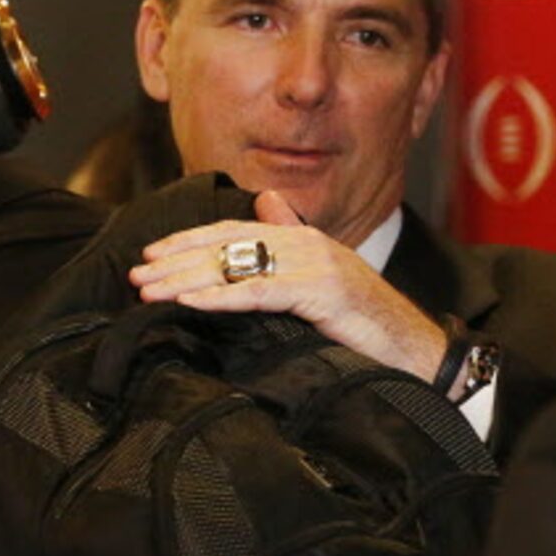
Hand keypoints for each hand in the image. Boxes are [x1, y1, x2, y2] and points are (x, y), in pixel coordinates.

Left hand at [130, 190, 448, 381]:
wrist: (420, 353)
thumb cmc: (370, 328)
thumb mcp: (327, 281)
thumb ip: (295, 241)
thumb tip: (266, 202)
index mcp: (306, 239)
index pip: (236, 230)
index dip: (190, 240)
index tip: (151, 254)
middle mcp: (309, 243)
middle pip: (229, 243)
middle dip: (176, 259)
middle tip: (134, 273)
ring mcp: (317, 265)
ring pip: (237, 265)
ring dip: (185, 279)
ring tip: (146, 290)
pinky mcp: (323, 291)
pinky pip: (259, 292)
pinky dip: (219, 296)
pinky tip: (187, 303)